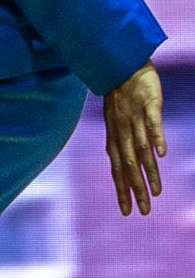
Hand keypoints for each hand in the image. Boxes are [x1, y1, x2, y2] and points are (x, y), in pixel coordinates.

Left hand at [105, 63, 166, 215]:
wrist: (120, 65)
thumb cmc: (119, 97)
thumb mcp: (115, 124)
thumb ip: (120, 145)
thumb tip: (124, 166)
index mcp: (114, 138)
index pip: (117, 170)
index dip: (122, 190)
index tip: (127, 211)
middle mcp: (122, 132)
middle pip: (129, 165)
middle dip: (135, 190)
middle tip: (144, 211)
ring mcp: (134, 119)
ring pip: (141, 150)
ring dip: (149, 171)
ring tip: (157, 191)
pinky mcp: (148, 105)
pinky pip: (152, 123)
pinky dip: (156, 138)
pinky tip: (162, 154)